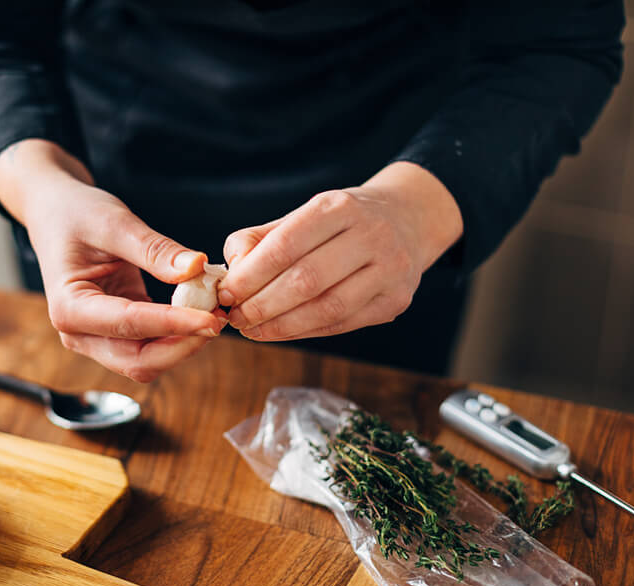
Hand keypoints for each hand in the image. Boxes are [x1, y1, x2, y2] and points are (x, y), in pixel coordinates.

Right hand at [0, 140, 225, 381]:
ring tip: (213, 315)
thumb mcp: (115, 222)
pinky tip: (200, 314)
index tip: (212, 319)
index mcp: (69, 307)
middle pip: (138, 361)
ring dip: (182, 345)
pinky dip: (177, 336)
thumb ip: (154, 249)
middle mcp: (79, 333)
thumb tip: (197, 268)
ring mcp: (96, 338)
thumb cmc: (75, 214)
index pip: (130, 324)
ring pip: (147, 362)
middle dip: (182, 346)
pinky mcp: (115, 333)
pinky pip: (150, 347)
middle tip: (219, 320)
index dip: (175, 325)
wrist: (56, 213)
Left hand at [218, 162, 462, 340]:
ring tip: (253, 329)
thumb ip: (259, 240)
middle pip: (306, 281)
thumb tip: (230, 274)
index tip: (226, 293)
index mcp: (338, 206)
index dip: (250, 275)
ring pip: (327, 308)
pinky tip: (280, 331)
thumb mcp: (301, 215)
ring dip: (282, 325)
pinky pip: (343, 324)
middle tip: (236, 318)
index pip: (285, 246)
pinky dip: (305, 331)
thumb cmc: (340, 223)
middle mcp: (371, 235)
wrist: (407, 220)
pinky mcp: (396, 301)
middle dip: (262, 305)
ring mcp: (390, 269)